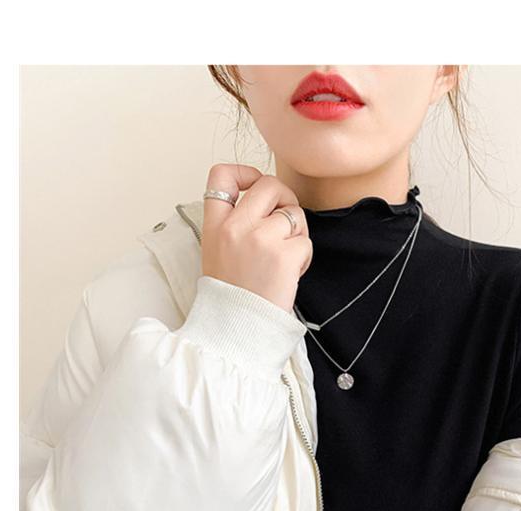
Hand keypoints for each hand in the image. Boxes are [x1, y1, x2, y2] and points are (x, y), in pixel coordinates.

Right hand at [201, 165, 312, 312]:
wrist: (238, 327)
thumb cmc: (233, 294)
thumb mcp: (217, 252)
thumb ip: (235, 224)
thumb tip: (264, 203)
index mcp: (215, 225)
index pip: (221, 175)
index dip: (245, 173)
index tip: (254, 187)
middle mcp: (235, 226)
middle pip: (269, 184)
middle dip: (285, 198)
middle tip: (285, 221)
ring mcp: (260, 239)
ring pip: (293, 213)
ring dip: (297, 233)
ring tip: (285, 257)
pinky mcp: (283, 255)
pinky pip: (305, 241)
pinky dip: (304, 257)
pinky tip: (290, 274)